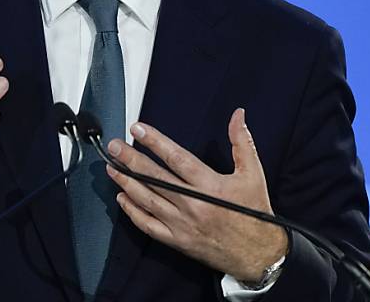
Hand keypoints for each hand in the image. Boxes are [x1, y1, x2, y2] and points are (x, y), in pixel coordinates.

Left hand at [106, 108, 287, 281]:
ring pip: (147, 201)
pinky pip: (149, 226)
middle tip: (114, 147)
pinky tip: (123, 199)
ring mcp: (182, 224)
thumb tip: (237, 115)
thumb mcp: (253, 174)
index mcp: (211, 186)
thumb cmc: (255, 213)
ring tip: (112, 168)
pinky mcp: (177, 240)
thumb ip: (242, 142)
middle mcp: (193, 205)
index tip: (138, 129)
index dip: (156, 142)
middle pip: (155, 178)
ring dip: (127, 183)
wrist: (258, 255)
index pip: (177, 158)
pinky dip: (133, 212)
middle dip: (131, 160)